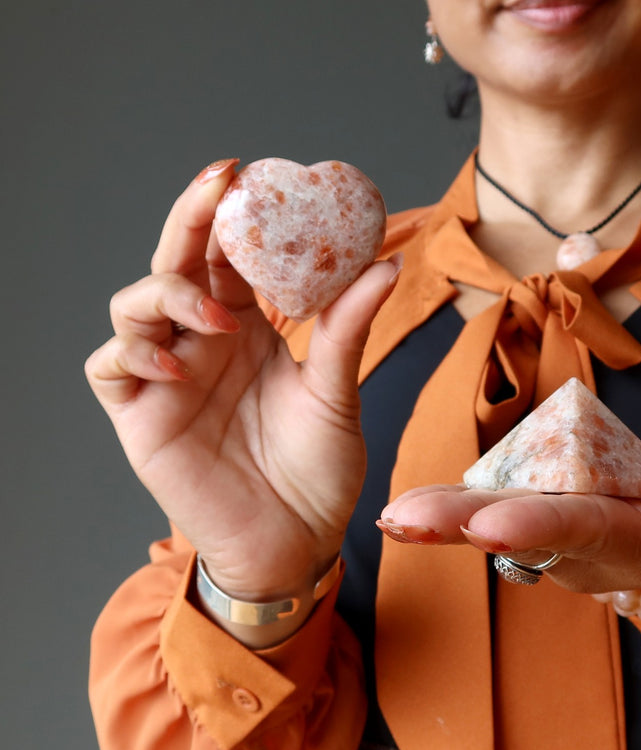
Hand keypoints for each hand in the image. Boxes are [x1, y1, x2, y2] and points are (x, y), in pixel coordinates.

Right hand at [85, 159, 399, 600]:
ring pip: (132, 303)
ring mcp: (168, 377)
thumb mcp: (338, 393)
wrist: (298, 542)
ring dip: (167, 294)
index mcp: (250, 329)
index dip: (230, 214)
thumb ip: (346, 329)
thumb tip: (386, 263)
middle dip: (190, 221)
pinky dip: (132, 353)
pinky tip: (177, 366)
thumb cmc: (318, 470)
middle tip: (216, 187)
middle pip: (177, 262)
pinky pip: (109, 366)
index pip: (228, 256)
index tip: (248, 173)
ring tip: (217, 317)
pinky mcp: (141, 417)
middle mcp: (203, 343)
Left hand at [379, 435, 640, 592]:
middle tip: (407, 521)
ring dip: (444, 517)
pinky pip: (493, 505)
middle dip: (464, 525)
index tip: (493, 524)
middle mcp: (587, 541)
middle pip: (523, 532)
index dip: (541, 525)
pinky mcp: (545, 507)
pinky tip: (400, 510)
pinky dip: (449, 506)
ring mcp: (562, 527)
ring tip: (393, 513)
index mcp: (638, 536)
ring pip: (497, 520)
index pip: (586, 528)